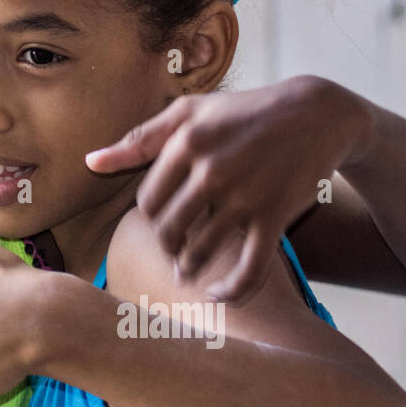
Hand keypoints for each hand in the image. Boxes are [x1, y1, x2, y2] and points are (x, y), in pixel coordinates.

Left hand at [86, 75, 373, 300]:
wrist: (315, 115)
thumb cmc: (243, 111)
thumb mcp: (189, 112)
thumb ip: (138, 139)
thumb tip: (90, 162)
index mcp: (185, 143)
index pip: (147, 201)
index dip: (151, 217)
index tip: (162, 220)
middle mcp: (210, 171)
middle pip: (168, 230)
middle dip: (167, 246)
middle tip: (173, 251)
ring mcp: (243, 196)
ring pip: (201, 251)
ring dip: (191, 268)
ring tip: (188, 272)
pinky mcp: (274, 216)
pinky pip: (249, 267)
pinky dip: (232, 289)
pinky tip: (218, 295)